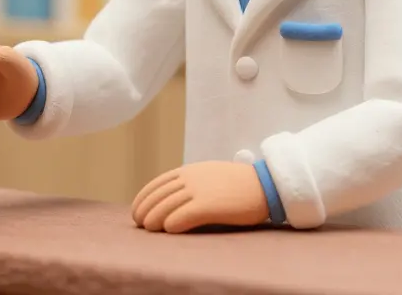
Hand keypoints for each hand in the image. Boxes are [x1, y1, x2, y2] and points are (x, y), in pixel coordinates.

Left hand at [131, 162, 269, 232]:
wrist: (264, 185)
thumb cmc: (238, 184)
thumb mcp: (209, 175)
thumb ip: (191, 182)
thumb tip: (172, 196)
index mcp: (189, 170)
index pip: (157, 183)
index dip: (143, 197)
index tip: (136, 209)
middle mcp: (190, 178)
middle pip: (158, 195)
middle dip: (144, 209)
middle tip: (139, 223)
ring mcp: (199, 190)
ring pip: (166, 206)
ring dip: (154, 218)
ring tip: (148, 228)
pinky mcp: (209, 205)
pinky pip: (183, 215)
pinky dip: (172, 223)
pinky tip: (168, 230)